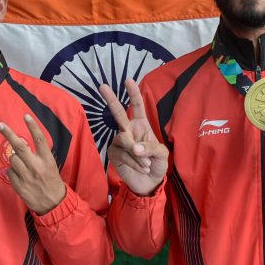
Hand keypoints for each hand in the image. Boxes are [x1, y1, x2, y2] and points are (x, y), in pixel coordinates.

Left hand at [0, 114, 66, 214]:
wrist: (53, 203)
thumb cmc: (52, 181)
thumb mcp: (50, 165)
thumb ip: (38, 156)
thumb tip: (20, 148)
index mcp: (46, 159)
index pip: (39, 139)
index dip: (33, 126)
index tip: (25, 116)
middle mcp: (36, 166)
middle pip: (20, 146)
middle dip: (9, 133)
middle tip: (0, 124)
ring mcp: (27, 176)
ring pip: (12, 159)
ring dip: (14, 159)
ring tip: (22, 166)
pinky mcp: (19, 186)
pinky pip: (10, 173)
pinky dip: (12, 172)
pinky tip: (20, 177)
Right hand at [99, 79, 167, 195]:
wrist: (149, 184)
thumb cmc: (156, 165)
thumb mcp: (161, 155)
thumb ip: (151, 147)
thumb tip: (134, 147)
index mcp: (141, 126)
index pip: (136, 107)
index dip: (133, 93)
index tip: (128, 81)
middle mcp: (128, 130)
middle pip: (118, 113)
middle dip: (110, 99)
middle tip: (103, 86)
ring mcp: (120, 142)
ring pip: (123, 140)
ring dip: (137, 154)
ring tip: (146, 164)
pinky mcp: (114, 154)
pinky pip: (121, 154)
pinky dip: (133, 162)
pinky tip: (140, 168)